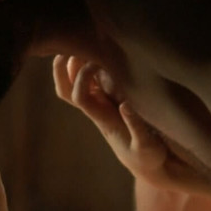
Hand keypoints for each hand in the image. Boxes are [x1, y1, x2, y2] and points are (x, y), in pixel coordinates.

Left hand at [52, 55, 179, 187]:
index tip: (95, 63)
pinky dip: (84, 68)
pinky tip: (92, 52)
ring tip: (76, 45)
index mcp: (103, 119)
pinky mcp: (107, 103)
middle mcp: (96, 111)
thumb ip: (137, 126)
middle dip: (62, 71)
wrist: (147, 166)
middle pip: (66, 91)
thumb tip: (125, 105)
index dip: (82, 78)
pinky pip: (87, 84)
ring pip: (72, 87)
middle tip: (69, 47)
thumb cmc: (148, 156)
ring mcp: (100, 106)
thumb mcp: (146, 146)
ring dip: (69, 67)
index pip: (80, 97)